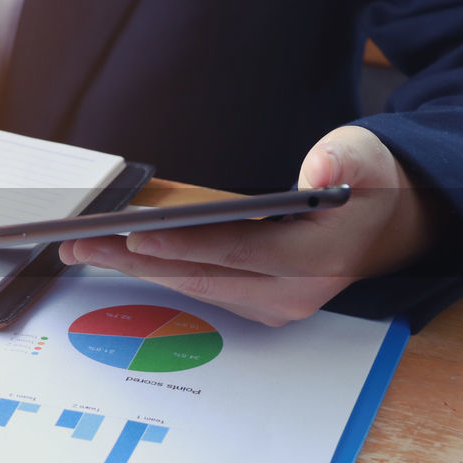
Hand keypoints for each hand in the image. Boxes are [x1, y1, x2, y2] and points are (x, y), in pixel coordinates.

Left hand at [58, 126, 437, 324]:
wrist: (385, 226)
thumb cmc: (367, 185)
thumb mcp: (366, 157)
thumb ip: (343, 160)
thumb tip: (320, 167)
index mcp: (317, 258)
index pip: (238, 253)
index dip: (183, 247)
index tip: (133, 238)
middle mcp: (292, 293)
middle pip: (199, 276)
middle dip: (131, 260)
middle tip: (77, 242)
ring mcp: (272, 305)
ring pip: (191, 285)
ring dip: (132, 267)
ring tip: (80, 246)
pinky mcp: (256, 305)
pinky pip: (197, 287)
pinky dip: (156, 269)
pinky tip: (115, 254)